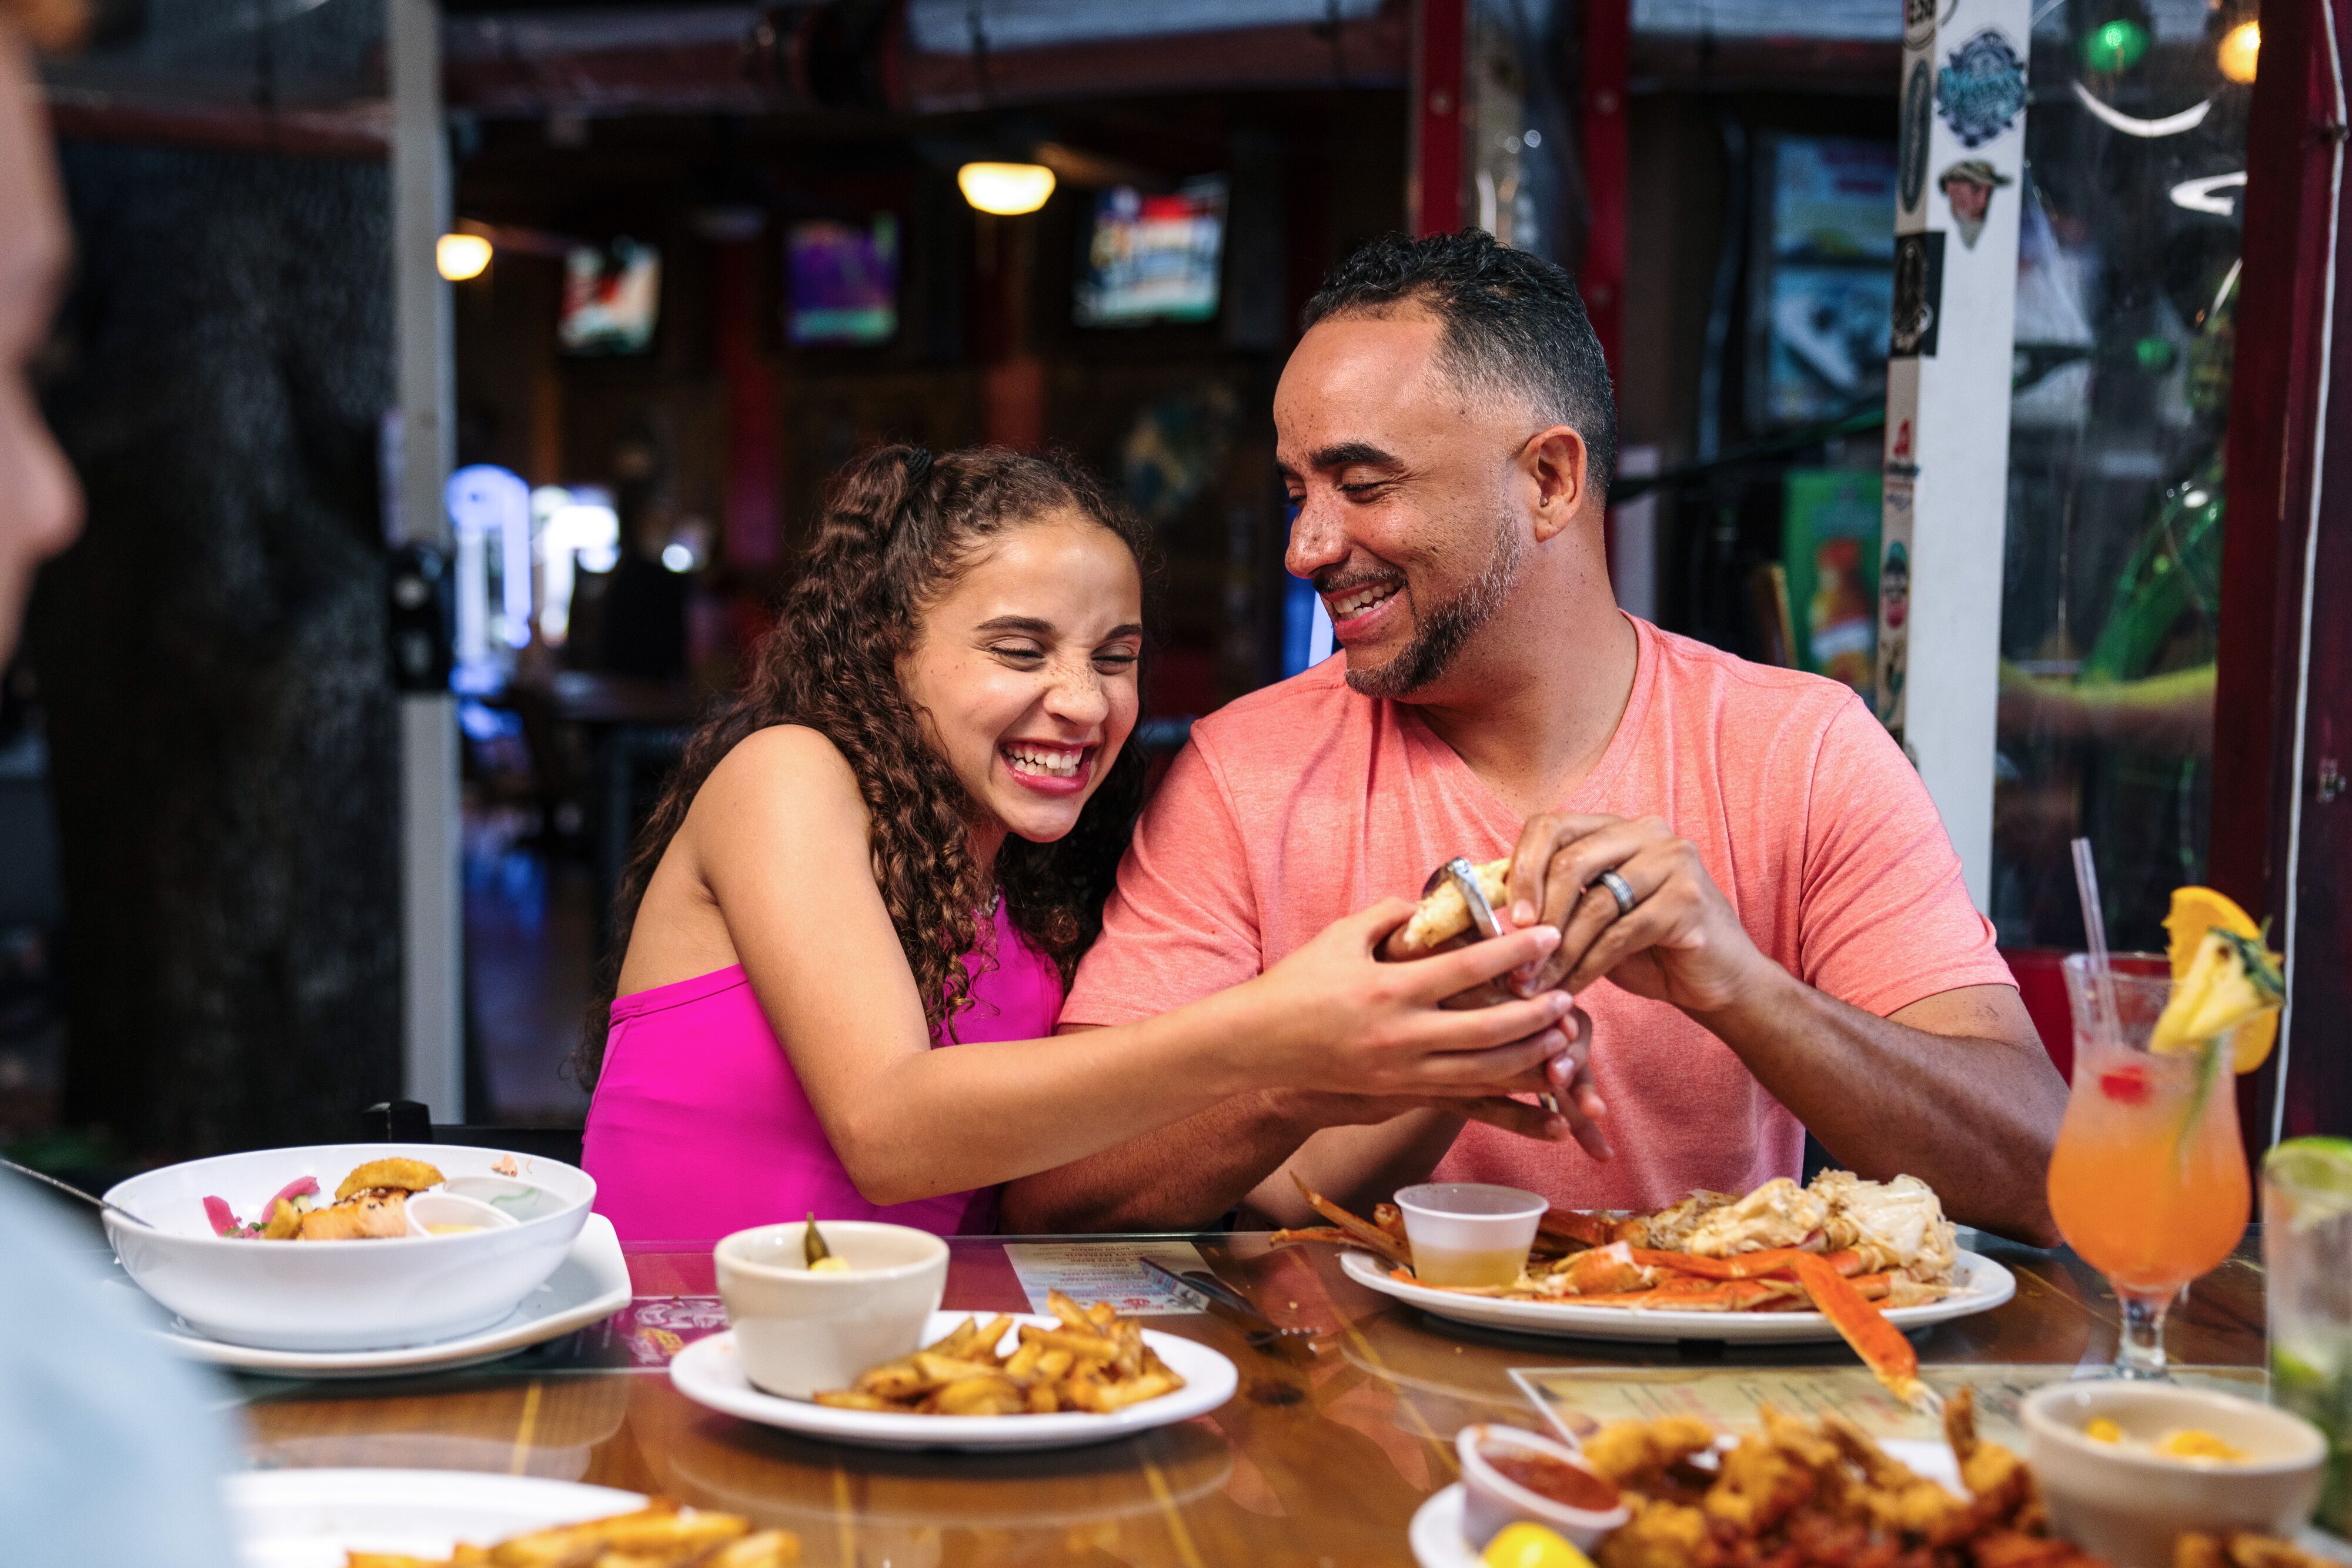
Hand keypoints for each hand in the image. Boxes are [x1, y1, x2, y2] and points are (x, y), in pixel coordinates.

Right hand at [1248, 899, 1583, 1101]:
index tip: (1549, 936)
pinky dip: (1509, 1102)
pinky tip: (1542, 1102)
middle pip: (1488, 1029)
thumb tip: (1433, 906)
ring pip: (1484, 1072)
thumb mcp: (1342, 936)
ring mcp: (1403, 1072)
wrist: (1259, 1044)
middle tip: (1568, 996)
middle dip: (1535, 1014)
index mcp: (1390, 989)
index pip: (1467, 969)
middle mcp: (1402, 1035)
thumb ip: (1390, 915)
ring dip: (1529, 1058)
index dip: (1514, 953)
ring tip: (1562, 1040)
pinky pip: (1465, 1100)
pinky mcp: (1402, 1095)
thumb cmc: (1298, 982)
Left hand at [1500, 813, 1777, 1013]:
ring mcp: (1673, 861)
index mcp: (1616, 826)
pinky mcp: (1687, 900)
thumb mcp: (1591, 918)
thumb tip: (1486, 910)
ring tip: (1534, 985)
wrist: (1719, 981)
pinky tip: (1570, 989)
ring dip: (1558, 952)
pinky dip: (1587, 966)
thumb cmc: (1648, 948)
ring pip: (1594, 903)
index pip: (1551, 825)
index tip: (1508, 917)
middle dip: (1537, 916)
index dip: (1521, 868)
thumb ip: (1554, 903)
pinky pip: (1619, 934)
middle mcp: (1647, 831)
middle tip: (1515, 960)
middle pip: (1570, 861)